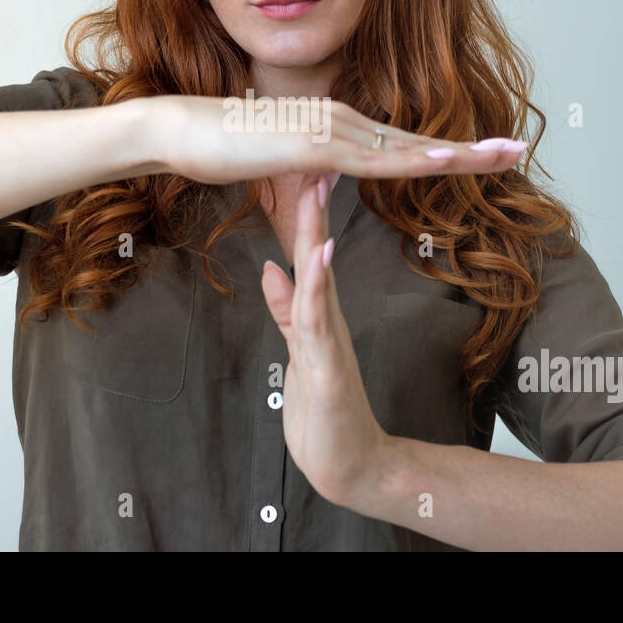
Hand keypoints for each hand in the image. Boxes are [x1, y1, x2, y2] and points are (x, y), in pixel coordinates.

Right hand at [150, 94, 526, 185]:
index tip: (483, 154)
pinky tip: (447, 162)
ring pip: (407, 147)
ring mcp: (331, 129)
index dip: (444, 151)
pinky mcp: (314, 144)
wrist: (181, 131)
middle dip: (470, 147)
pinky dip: (415, 160)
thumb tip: (315, 187)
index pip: (401, 144)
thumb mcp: (275, 170)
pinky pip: (374, 158)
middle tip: (519, 149)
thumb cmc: (221, 149)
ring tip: (504, 154)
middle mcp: (342, 120)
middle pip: (417, 140)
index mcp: (336, 126)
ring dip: (458, 152)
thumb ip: (302, 178)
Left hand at [259, 170, 388, 508]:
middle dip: (311, 207)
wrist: (351, 467)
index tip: (299, 164)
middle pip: (317, 254)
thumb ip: (287, 309)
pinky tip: (318, 258)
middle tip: (313, 155)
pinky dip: (315, 287)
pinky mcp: (328, 367)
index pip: (309, 252)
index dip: (301, 211)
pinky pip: (318, 321)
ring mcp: (329, 341)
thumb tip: (271, 268)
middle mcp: (327, 319)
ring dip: (314, 235)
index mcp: (318, 314)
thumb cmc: (325, 411)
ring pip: (319, 278)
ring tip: (314, 192)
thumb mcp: (298, 349)